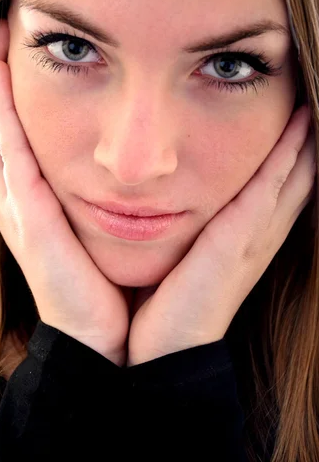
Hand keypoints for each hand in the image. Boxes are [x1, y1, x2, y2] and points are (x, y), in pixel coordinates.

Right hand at [0, 19, 129, 365]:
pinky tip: (1, 80)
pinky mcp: (29, 218)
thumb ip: (87, 192)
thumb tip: (109, 157)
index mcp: (25, 198)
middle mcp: (10, 198)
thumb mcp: (87, 225)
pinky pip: (8, 157)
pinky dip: (1, 117)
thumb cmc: (99, 279)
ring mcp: (14, 207)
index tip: (11, 47)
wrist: (100, 334)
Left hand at [127, 104, 315, 365]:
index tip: (291, 123)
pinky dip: (287, 158)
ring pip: (290, 179)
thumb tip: (160, 200)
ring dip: (303, 145)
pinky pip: (270, 189)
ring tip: (312, 110)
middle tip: (311, 110)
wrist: (159, 352)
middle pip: (292, 181)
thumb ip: (180, 231)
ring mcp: (252, 239)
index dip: (286, 158)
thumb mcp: (176, 257)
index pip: (271, 190)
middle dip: (304, 147)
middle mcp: (254, 237)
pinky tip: (301, 127)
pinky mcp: (239, 242)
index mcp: (239, 241)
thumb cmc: (160, 305)